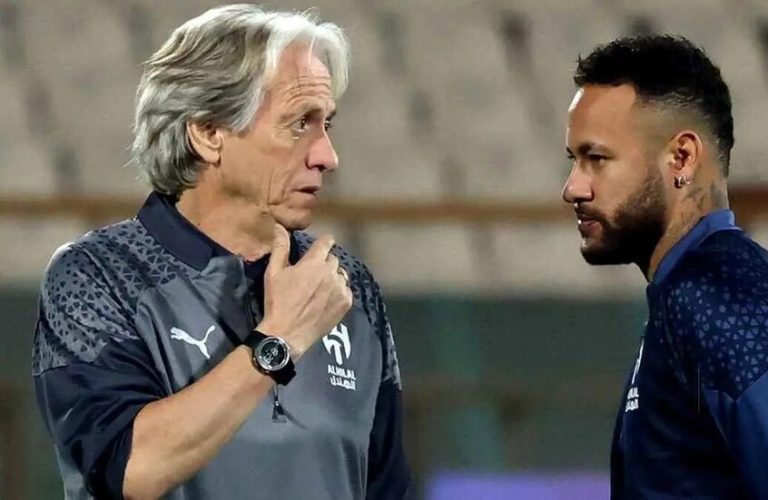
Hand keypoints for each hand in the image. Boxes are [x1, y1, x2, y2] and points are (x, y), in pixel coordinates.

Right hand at [257, 224, 352, 359]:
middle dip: (324, 263)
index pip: (327, 242)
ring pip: (341, 275)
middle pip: (333, 259)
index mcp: (314, 262)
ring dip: (332, 277)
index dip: (324, 242)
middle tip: (312, 275)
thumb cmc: (278, 301)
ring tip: (320, 288)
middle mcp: (331, 272)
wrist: (287, 333)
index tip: (321, 246)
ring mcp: (340, 288)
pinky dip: (338, 292)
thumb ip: (280, 248)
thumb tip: (280, 227)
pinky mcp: (346, 303)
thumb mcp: (273, 273)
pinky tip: (326, 300)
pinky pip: (346, 290)